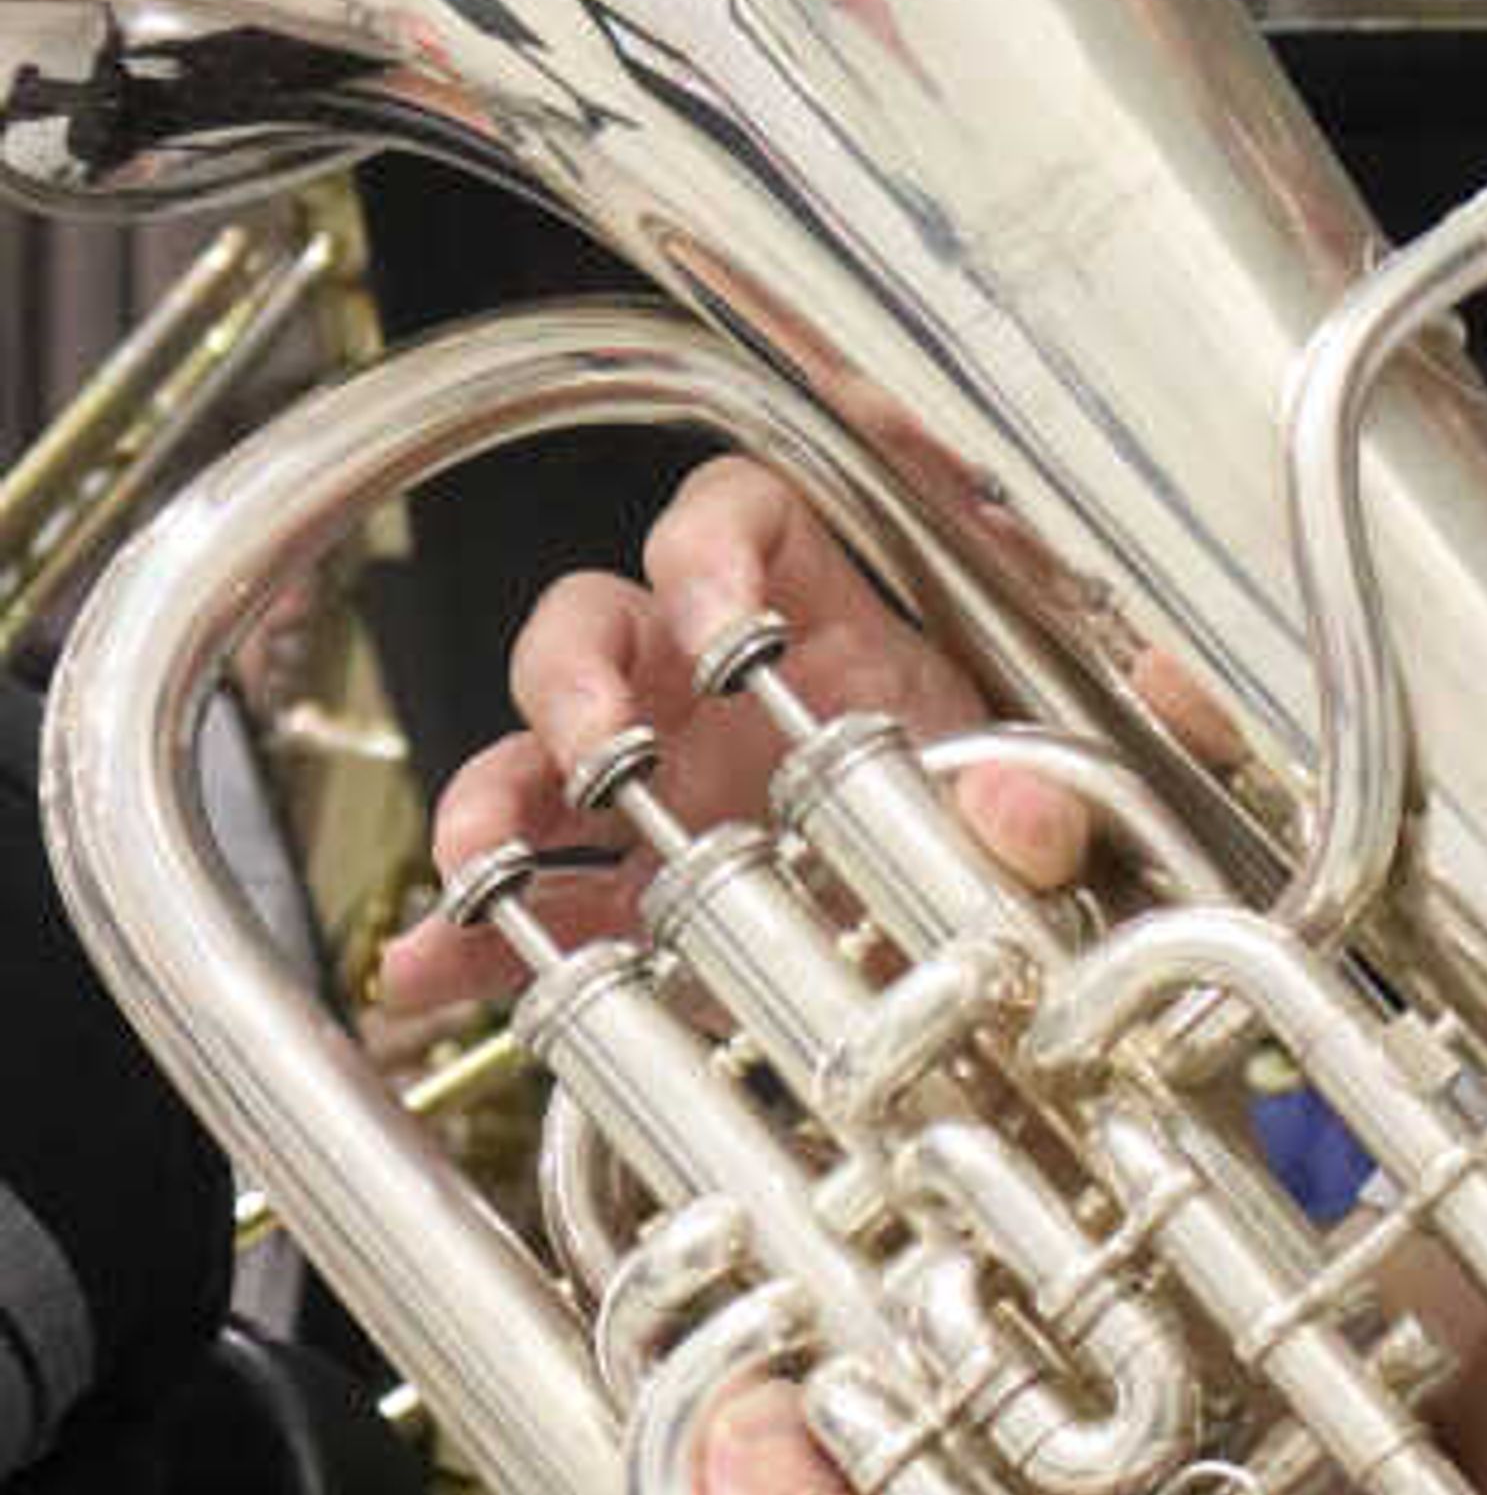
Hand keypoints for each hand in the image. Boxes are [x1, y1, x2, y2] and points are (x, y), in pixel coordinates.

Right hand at [379, 452, 1085, 1017]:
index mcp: (823, 629)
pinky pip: (518, 909)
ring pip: (530, 756)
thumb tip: (1024, 812)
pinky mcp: (621, 906)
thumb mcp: (1040, 821)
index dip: (714, 547)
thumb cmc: (992, 839)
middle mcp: (713, 694)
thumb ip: (1050, 810)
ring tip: (483, 863)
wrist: (980, 964)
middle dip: (576, 676)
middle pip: (597, 623)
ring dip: (491, 800)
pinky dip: (463, 943)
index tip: (728, 625)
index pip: (741, 519)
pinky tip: (428, 975)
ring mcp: (653, 797)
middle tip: (607, 747)